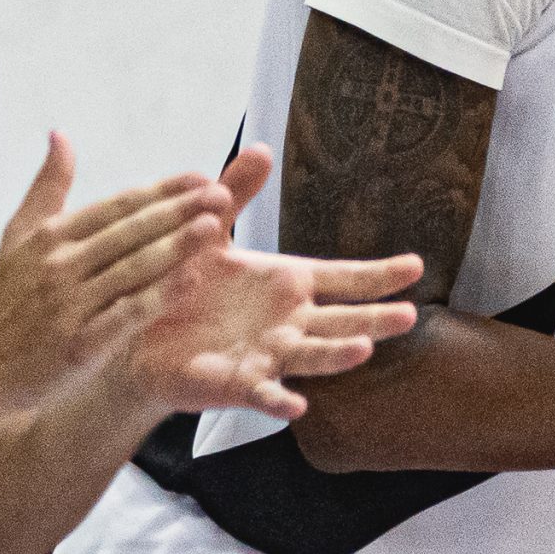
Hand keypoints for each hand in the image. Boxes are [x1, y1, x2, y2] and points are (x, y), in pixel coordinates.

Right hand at [0, 135, 234, 412]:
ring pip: (133, 269)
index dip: (161, 190)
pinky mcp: (80, 344)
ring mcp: (70, 305)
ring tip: (214, 226)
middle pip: (129, 231)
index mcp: (50, 236)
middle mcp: (59, 265)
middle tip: (221, 193)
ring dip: (176, 246)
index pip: (116, 205)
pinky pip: (128, 314)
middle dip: (178, 210)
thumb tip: (61, 134)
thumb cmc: (6, 300)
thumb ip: (46, 187)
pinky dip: (160, 296)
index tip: (200, 175)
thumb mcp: (17, 237)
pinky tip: (191, 281)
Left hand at [118, 155, 420, 419]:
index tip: (415, 266)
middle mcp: (289, 322)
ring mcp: (267, 354)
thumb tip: (261, 147)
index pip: (344, 279)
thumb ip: (236, 194)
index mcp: (289, 284)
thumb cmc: (182, 284)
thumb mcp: (210, 232)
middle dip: (374, 319)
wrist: (138, 334)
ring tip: (363, 350)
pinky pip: (262, 392)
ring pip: (310, 356)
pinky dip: (278, 399)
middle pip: (342, 321)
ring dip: (336, 355)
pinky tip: (295, 405)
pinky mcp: (236, 382)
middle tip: (409, 316)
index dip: (379, 275)